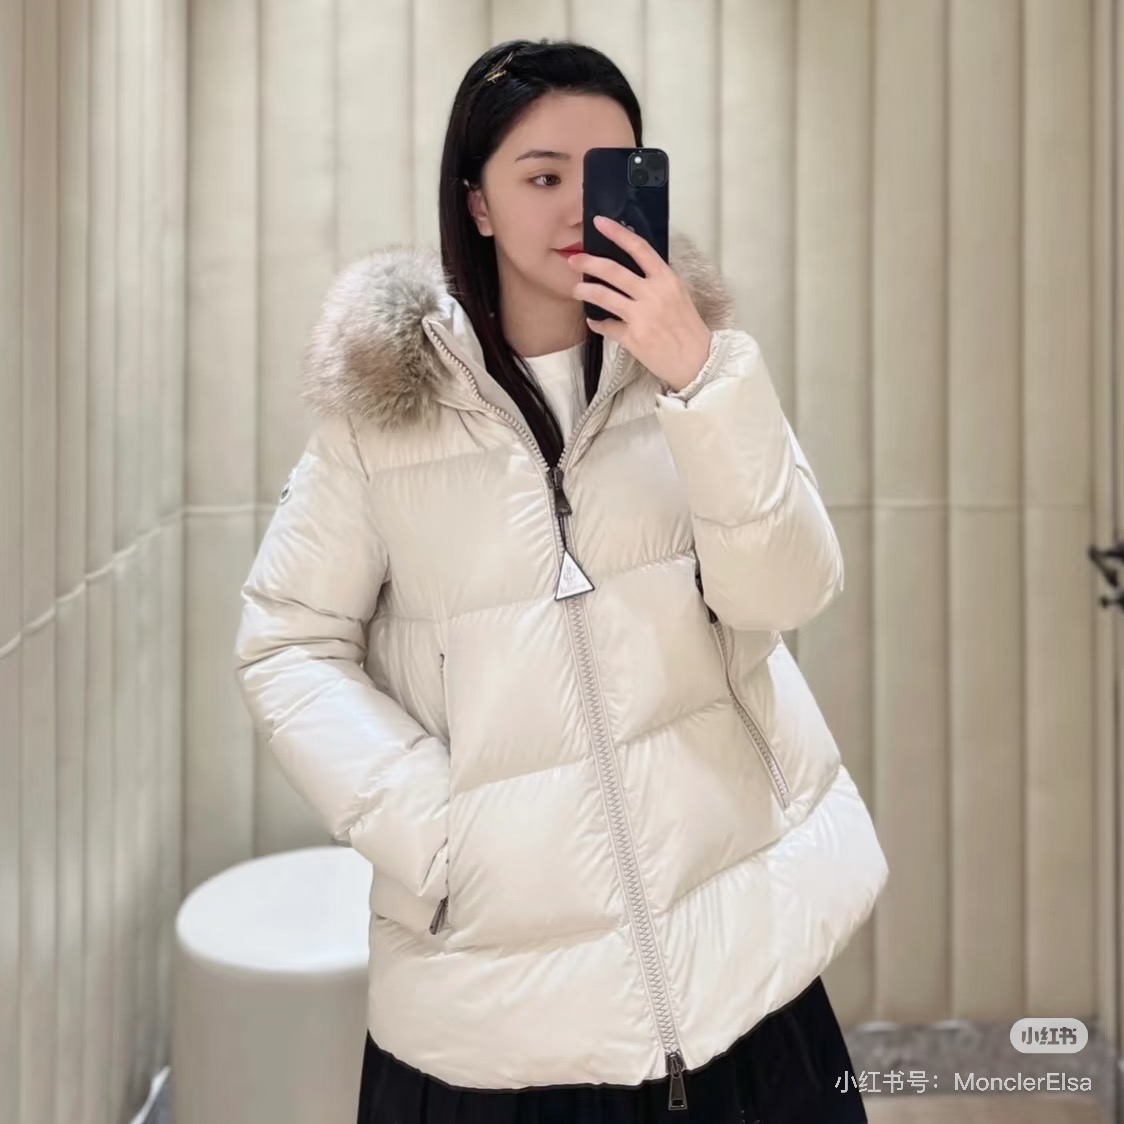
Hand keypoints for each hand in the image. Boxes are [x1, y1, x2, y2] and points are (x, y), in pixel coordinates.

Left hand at [568, 215, 711, 392]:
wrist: (698, 361)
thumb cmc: (688, 329)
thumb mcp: (678, 295)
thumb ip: (656, 281)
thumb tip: (631, 269)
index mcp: (666, 279)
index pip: (639, 249)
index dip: (617, 233)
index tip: (599, 222)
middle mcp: (653, 294)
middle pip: (613, 271)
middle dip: (589, 263)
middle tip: (574, 260)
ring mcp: (642, 316)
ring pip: (604, 296)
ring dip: (586, 291)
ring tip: (576, 290)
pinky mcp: (633, 338)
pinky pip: (607, 326)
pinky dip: (597, 324)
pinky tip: (594, 322)